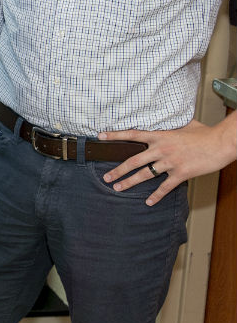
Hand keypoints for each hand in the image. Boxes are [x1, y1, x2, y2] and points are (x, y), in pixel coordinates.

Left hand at [101, 118, 236, 205]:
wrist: (221, 143)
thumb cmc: (205, 134)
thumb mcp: (184, 125)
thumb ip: (170, 126)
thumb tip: (164, 121)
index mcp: (160, 135)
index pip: (132, 134)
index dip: (115, 135)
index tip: (100, 136)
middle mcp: (162, 149)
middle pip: (133, 160)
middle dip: (118, 170)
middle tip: (106, 177)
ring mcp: (170, 162)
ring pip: (145, 174)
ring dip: (130, 182)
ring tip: (118, 188)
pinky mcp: (181, 173)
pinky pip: (165, 187)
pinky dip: (156, 195)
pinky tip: (149, 202)